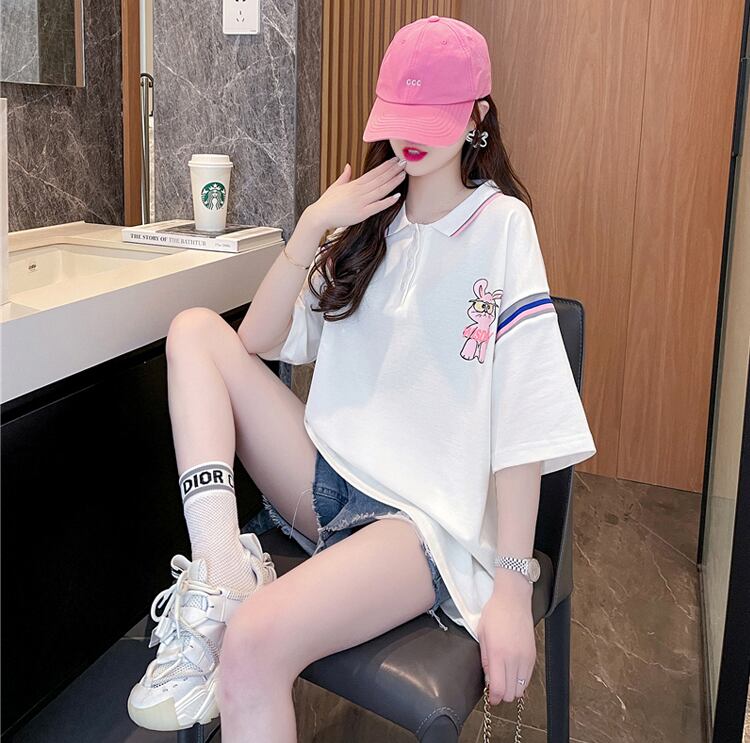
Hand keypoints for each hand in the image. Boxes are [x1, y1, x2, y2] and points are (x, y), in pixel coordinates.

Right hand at [306, 158, 406, 232]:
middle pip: (379, 179)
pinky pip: (377, 206)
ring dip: (393, 182)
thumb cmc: (327, 203)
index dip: (385, 166)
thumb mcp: (335, 186)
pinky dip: (387, 201)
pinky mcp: (361, 214)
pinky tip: (397, 196)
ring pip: (381, 190)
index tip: (395, 160)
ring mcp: (361, 202)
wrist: (320, 216)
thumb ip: (344, 176)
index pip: (373, 172)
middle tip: (404, 163)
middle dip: (393, 170)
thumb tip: (348, 166)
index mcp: (354, 184)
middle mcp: (359, 192)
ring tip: (403, 175)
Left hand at [477, 577, 535, 704]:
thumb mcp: (482, 635)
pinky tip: (512, 670)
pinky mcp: (533, 655)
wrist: (513, 599)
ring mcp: (526, 657)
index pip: (499, 689)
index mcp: (498, 654)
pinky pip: (528, 678)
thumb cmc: (494, 613)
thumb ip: (485, 660)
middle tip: (495, 685)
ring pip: (522, 689)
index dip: (494, 698)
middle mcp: (514, 659)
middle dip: (502, 694)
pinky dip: (520, 680)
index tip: (490, 697)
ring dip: (512, 688)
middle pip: (511, 694)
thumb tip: (488, 680)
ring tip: (504, 677)